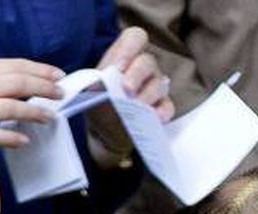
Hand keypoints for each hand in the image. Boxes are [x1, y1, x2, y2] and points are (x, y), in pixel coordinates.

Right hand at [0, 58, 63, 147]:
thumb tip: (33, 84)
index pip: (13, 67)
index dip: (39, 70)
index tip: (59, 76)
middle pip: (16, 83)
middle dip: (42, 87)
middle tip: (60, 94)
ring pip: (8, 107)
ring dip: (32, 111)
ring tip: (49, 117)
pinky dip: (9, 136)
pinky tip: (24, 140)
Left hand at [84, 26, 173, 163]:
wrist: (103, 131)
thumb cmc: (98, 105)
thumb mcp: (90, 90)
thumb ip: (95, 82)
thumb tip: (100, 83)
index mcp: (124, 57)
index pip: (135, 38)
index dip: (129, 48)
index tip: (118, 66)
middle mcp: (142, 69)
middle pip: (148, 61)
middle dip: (137, 74)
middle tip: (126, 89)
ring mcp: (154, 88)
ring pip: (159, 84)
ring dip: (147, 95)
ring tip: (135, 106)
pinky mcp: (161, 108)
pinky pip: (168, 106)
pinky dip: (161, 112)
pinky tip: (153, 118)